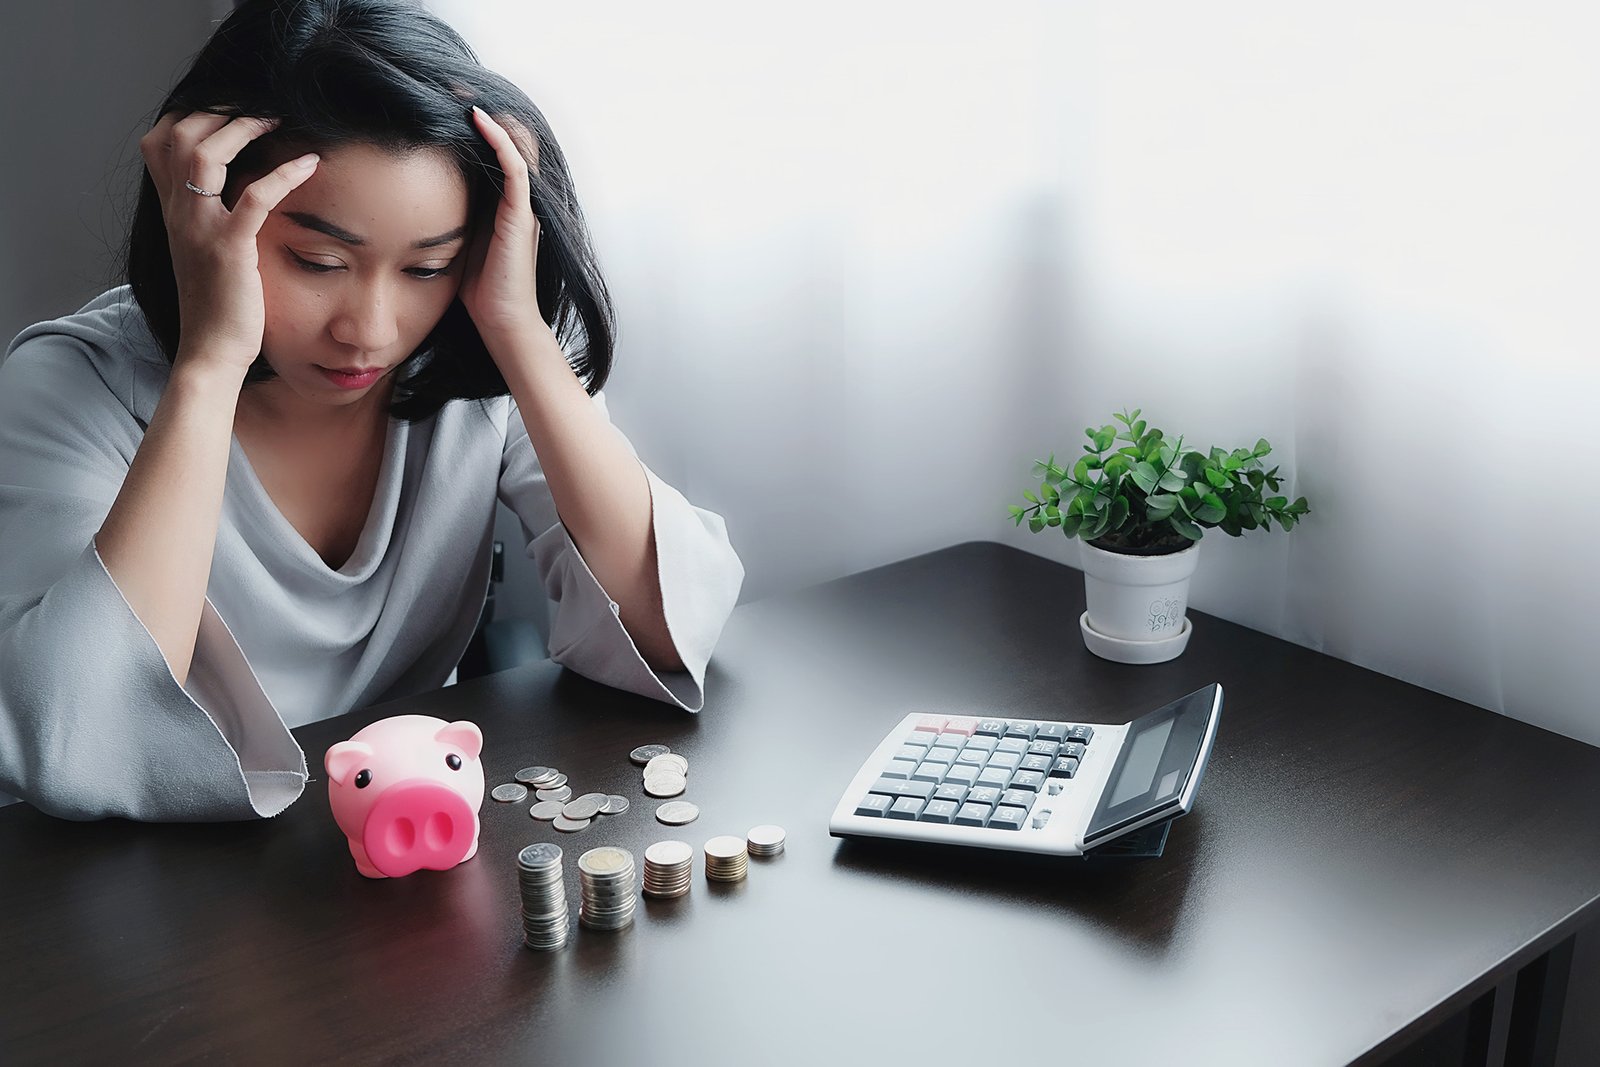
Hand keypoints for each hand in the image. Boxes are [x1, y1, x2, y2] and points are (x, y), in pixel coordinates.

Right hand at [139, 110, 319, 374]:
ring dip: (242, 129)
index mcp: (172, 213)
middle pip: (178, 136)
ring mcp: (200, 229)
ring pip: (205, 155)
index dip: (188, 115)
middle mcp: (178, 214)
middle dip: (217, 112)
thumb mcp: (203, 252)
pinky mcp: (230, 249)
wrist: (211, 352)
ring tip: (276, 120)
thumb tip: (232, 195)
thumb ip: (208, 220)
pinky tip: (309, 163)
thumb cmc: (216, 306)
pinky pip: (254, 197)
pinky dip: (283, 174)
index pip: (159, 142)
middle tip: (256, 107)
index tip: (225, 108)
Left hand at [459, 106, 548, 349]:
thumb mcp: (456, 242)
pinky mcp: (521, 215)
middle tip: (448, 84)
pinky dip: (498, 140)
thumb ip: (446, 216)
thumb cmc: (479, 291)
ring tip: (460, 91)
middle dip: (478, 111)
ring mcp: (522, 206)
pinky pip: (514, 167)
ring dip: (489, 116)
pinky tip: (477, 119)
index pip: (492, 151)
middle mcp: (516, 199)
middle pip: (505, 140)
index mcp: (502, 204)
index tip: (441, 100)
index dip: (472, 125)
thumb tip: (408, 200)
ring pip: (513, 145)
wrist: (502, 324)